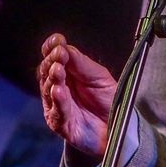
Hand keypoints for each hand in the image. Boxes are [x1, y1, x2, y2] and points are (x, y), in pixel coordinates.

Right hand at [38, 33, 116, 157]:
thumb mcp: (99, 76)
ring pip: (49, 90)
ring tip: (58, 69)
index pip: (53, 58)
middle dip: (51, 61)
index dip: (52, 48)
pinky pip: (57, 111)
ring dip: (53, 79)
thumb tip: (65, 47)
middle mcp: (57, 88)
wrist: (118, 127)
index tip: (57, 40)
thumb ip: (82, 64)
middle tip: (58, 54)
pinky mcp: (61, 124)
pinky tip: (58, 91)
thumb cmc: (107, 99)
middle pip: (47, 72)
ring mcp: (57, 106)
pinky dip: (58, 101)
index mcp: (67, 73)